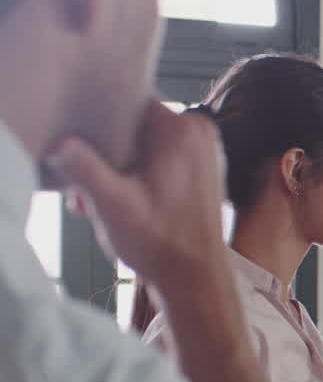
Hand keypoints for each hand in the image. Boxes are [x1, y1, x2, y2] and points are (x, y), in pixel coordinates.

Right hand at [46, 99, 227, 288]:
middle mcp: (199, 134)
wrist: (197, 279)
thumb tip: (60, 143)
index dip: (99, 123)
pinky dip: (136, 178)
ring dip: (116, 169)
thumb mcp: (113, 204)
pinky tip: (117, 204)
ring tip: (96, 201)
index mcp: (182, 130)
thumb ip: (85, 168)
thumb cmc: (162, 244)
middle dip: (105, 154)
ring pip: (143, 147)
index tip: (83, 148)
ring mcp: (204, 154)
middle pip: (135, 126)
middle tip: (84, 186)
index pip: (129, 101)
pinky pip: (159, 162)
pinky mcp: (201, 173)